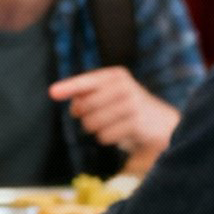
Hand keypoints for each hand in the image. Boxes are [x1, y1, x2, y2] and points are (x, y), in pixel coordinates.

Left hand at [47, 66, 180, 170]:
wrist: (160, 122)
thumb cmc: (125, 107)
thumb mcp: (108, 95)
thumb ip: (87, 96)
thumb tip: (74, 107)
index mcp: (115, 76)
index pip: (87, 81)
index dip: (69, 87)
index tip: (52, 93)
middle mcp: (124, 86)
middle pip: (85, 106)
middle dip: (83, 116)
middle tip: (94, 117)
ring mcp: (132, 104)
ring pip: (92, 123)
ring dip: (95, 129)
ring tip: (110, 125)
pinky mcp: (136, 123)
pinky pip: (104, 136)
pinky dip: (106, 138)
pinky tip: (119, 133)